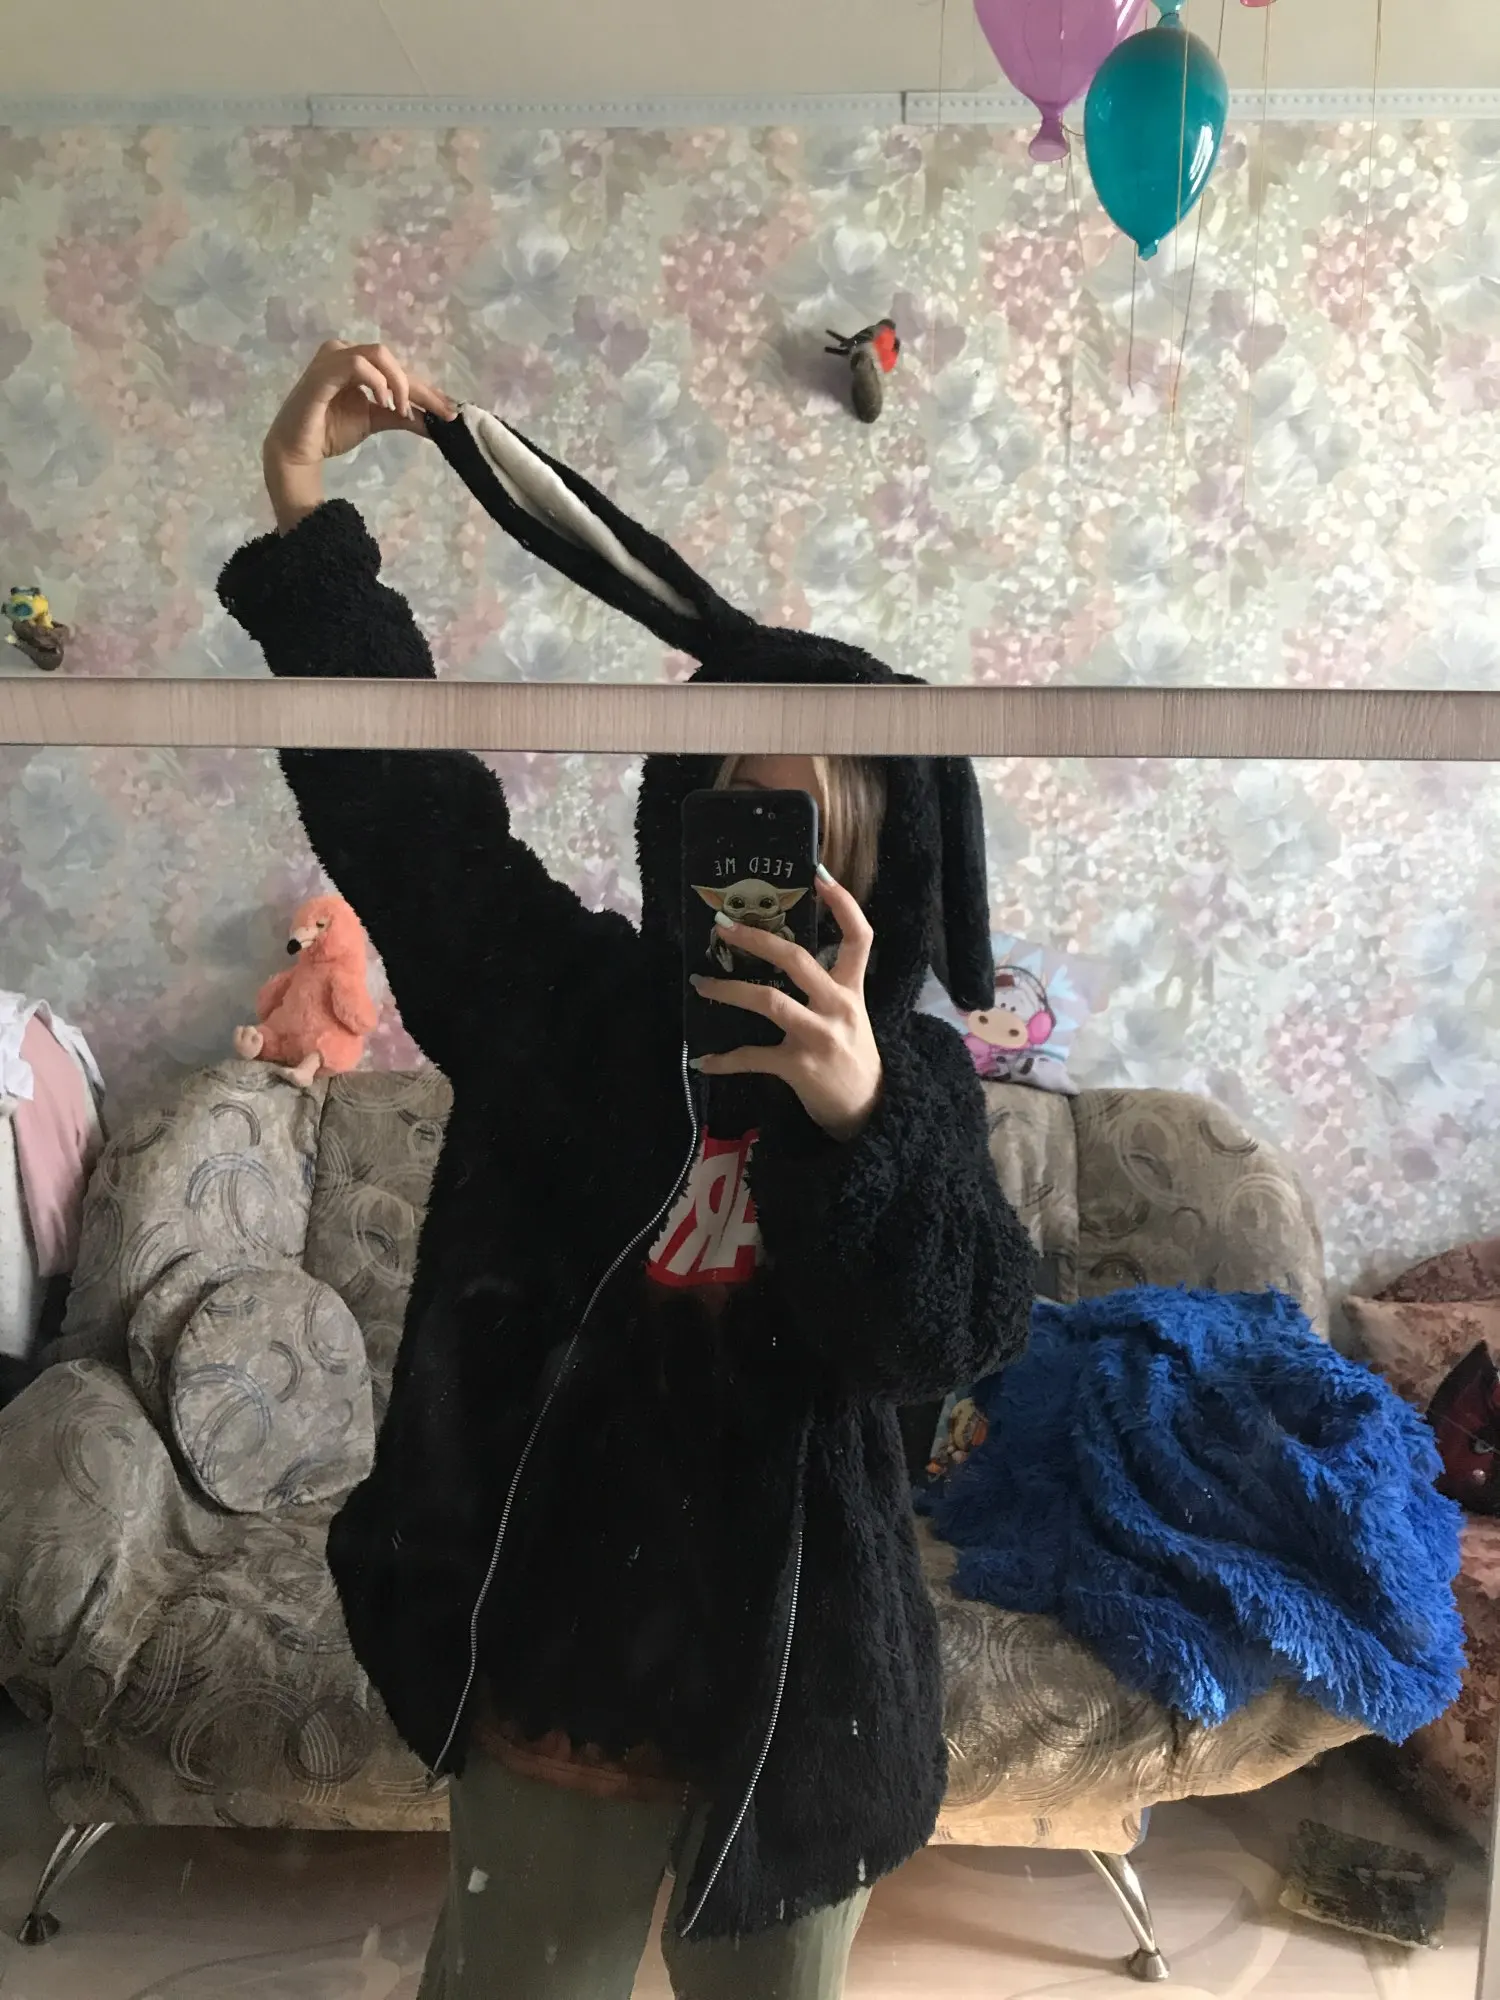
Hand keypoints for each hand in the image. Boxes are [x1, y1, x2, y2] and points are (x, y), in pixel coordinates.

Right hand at [262, 340, 455, 531]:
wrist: (298, 449)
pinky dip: (377, 383)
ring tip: (402, 410)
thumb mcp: (375, 421)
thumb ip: (403, 417)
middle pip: (392, 359)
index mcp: (358, 362)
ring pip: (377, 355)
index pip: (398, 371)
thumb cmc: (331, 431)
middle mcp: (345, 353)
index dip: (427, 390)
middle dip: (419, 387)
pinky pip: (357, 365)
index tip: (450, 410)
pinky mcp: (323, 372)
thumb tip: (435, 421)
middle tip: (436, 413)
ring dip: (398, 383)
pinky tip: (384, 403)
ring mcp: (332, 359)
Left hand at [690, 870, 881, 1142]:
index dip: (843, 904)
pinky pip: (753, 1057)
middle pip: (798, 960)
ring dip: (727, 989)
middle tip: (722, 927)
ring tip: (700, 983)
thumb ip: (826, 985)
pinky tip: (702, 1060)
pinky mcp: (800, 1067)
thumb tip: (779, 953)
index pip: (860, 938)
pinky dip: (724, 1060)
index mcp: (851, 990)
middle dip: (756, 939)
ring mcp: (819, 1037)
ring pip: (769, 1001)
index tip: (818, 875)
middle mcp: (838, 1007)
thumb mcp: (850, 1014)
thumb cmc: (851, 1056)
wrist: (867, 1110)